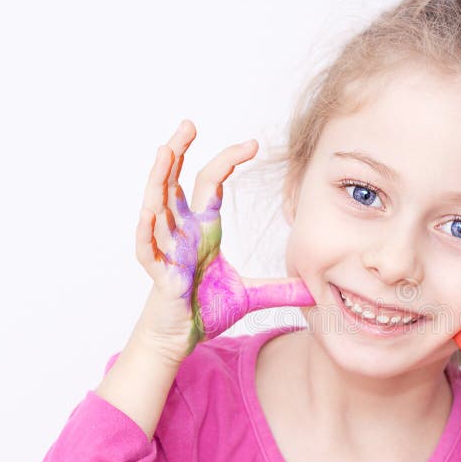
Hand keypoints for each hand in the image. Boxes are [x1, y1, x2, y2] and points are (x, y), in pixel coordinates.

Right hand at [136, 119, 314, 362]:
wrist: (180, 337)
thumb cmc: (204, 309)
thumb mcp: (249, 295)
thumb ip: (279, 289)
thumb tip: (312, 289)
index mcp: (202, 231)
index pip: (211, 186)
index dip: (227, 162)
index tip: (251, 144)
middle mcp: (181, 234)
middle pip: (176, 184)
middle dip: (181, 153)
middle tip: (189, 124)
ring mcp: (166, 252)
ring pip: (157, 208)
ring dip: (160, 180)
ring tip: (166, 150)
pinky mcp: (160, 275)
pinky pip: (149, 249)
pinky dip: (148, 230)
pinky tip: (150, 210)